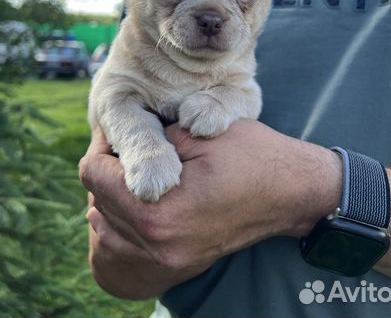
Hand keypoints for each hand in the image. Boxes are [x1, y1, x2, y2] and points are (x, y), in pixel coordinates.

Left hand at [79, 121, 341, 299]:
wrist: (290, 193)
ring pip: (106, 228)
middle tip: (128, 148)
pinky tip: (142, 199)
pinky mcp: (178, 263)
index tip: (119, 132)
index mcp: (159, 211)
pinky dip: (123, 222)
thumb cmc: (252, 157)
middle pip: (97, 202)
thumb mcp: (200, 133)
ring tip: (135, 172)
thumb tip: (120, 141)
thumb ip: (151, 139)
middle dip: (107, 170)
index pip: (94, 176)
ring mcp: (168, 259)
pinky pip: (126, 247)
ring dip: (112, 197)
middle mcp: (158, 244)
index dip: (102, 146)